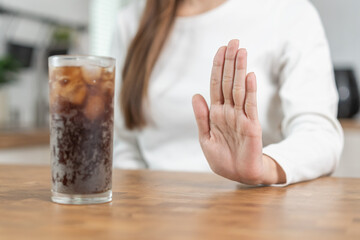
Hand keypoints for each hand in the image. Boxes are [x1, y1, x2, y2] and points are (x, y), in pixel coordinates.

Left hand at [192, 39, 285, 184]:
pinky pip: (250, 106)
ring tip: (242, 51)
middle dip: (230, 62)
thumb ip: (201, 117)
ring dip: (240, 70)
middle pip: (229, 82)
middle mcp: (229, 111)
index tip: (221, 49)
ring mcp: (241, 117)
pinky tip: (250, 75)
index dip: (218, 67)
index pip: (217, 85)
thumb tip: (195, 94)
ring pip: (240, 89)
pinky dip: (250, 91)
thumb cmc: (222, 158)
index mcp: (216, 113)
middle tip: (234, 41)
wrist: (238, 175)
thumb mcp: (205, 138)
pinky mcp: (252, 126)